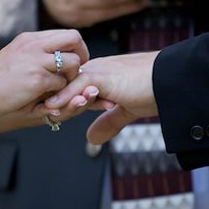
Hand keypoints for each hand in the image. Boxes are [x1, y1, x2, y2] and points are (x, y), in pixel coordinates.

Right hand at [0, 30, 94, 133]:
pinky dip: (60, 94)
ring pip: (73, 62)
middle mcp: (33, 44)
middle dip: (83, 55)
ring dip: (72, 78)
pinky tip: (47, 102)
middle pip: (74, 38)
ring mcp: (36, 60)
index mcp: (28, 40)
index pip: (65, 35)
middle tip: (78, 73)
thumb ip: (40, 58)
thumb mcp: (18, 63)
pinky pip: (63, 83)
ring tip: (60, 90)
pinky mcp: (38, 78)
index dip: (74, 50)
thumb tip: (68, 61)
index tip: (74, 65)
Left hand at [44, 51, 158, 143]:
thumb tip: (92, 139)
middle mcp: (96, 69)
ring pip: (68, 82)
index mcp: (100, 74)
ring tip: (42, 113)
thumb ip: (109, 122)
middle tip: (36, 112)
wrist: (172, 81)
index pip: (71, 85)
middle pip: (65, 82)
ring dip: (55, 98)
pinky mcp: (105, 76)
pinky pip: (79, 85)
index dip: (59, 99)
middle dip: (51, 97)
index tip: (47, 113)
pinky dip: (66, 96)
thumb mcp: (128, 110)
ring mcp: (100, 71)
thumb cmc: (155, 91)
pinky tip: (55, 108)